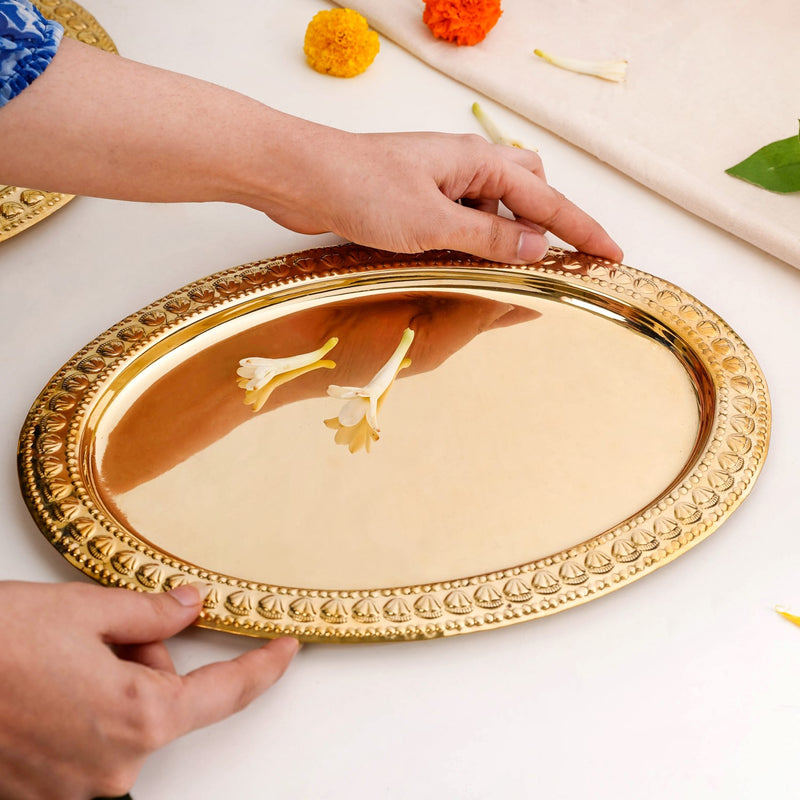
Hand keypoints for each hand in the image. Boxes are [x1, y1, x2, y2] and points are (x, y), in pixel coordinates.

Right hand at [0, 581, 298, 798]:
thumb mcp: (86, 609)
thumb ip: (152, 613)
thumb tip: (190, 606)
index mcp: (138, 718)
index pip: (226, 693)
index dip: (264, 668)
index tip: (286, 651)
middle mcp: (113, 768)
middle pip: (165, 701)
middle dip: (148, 659)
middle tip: (103, 629)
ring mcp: (74, 790)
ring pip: (126, 721)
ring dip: (112, 683)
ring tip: (58, 657)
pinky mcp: (41, 796)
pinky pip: (89, 744)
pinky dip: (83, 710)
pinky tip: (46, 685)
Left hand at [248, 128, 623, 264]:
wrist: (300, 177)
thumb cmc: (360, 187)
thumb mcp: (432, 221)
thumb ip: (487, 236)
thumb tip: (536, 245)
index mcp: (478, 162)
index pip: (546, 199)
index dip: (581, 228)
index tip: (610, 253)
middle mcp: (463, 166)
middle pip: (527, 188)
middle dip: (545, 223)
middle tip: (551, 260)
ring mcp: (439, 181)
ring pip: (491, 207)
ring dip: (502, 237)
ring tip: (502, 271)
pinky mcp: (417, 199)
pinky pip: (461, 218)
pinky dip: (471, 240)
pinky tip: (462, 262)